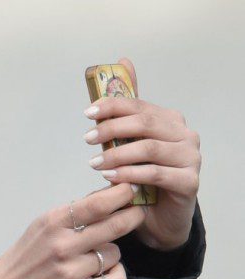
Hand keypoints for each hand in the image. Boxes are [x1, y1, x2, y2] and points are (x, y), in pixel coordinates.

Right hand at [0, 184, 143, 278]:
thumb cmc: (29, 254)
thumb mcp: (43, 225)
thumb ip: (74, 213)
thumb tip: (109, 196)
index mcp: (53, 223)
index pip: (96, 204)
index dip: (122, 194)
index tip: (132, 189)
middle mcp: (62, 245)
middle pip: (115, 226)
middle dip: (133, 215)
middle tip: (137, 212)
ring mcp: (70, 271)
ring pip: (114, 254)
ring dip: (111, 253)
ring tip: (95, 256)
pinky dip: (116, 274)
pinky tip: (105, 272)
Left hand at [84, 57, 200, 250]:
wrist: (159, 217)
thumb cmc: (142, 177)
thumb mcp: (128, 143)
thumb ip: (126, 109)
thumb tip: (123, 60)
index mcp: (170, 120)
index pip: (139, 105)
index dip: (112, 106)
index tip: (87, 113)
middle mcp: (185, 135)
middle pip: (145, 123)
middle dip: (111, 129)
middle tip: (87, 139)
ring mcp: (191, 158)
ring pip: (149, 148)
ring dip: (117, 154)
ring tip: (94, 163)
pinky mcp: (190, 181)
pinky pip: (156, 173)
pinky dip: (130, 174)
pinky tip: (110, 177)